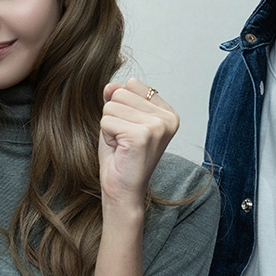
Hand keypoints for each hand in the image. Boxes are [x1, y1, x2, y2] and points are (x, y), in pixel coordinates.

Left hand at [99, 78, 179, 212]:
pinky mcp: (142, 135)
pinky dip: (106, 135)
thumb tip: (111, 85)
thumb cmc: (121, 158)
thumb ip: (117, 99)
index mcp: (168, 112)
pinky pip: (106, 120)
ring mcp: (157, 126)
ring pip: (111, 106)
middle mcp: (168, 118)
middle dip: (114, 116)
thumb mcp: (119, 120)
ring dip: (109, 127)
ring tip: (121, 145)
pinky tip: (119, 149)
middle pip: (120, 93)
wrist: (122, 190)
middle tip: (123, 140)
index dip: (122, 107)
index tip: (129, 130)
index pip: (132, 84)